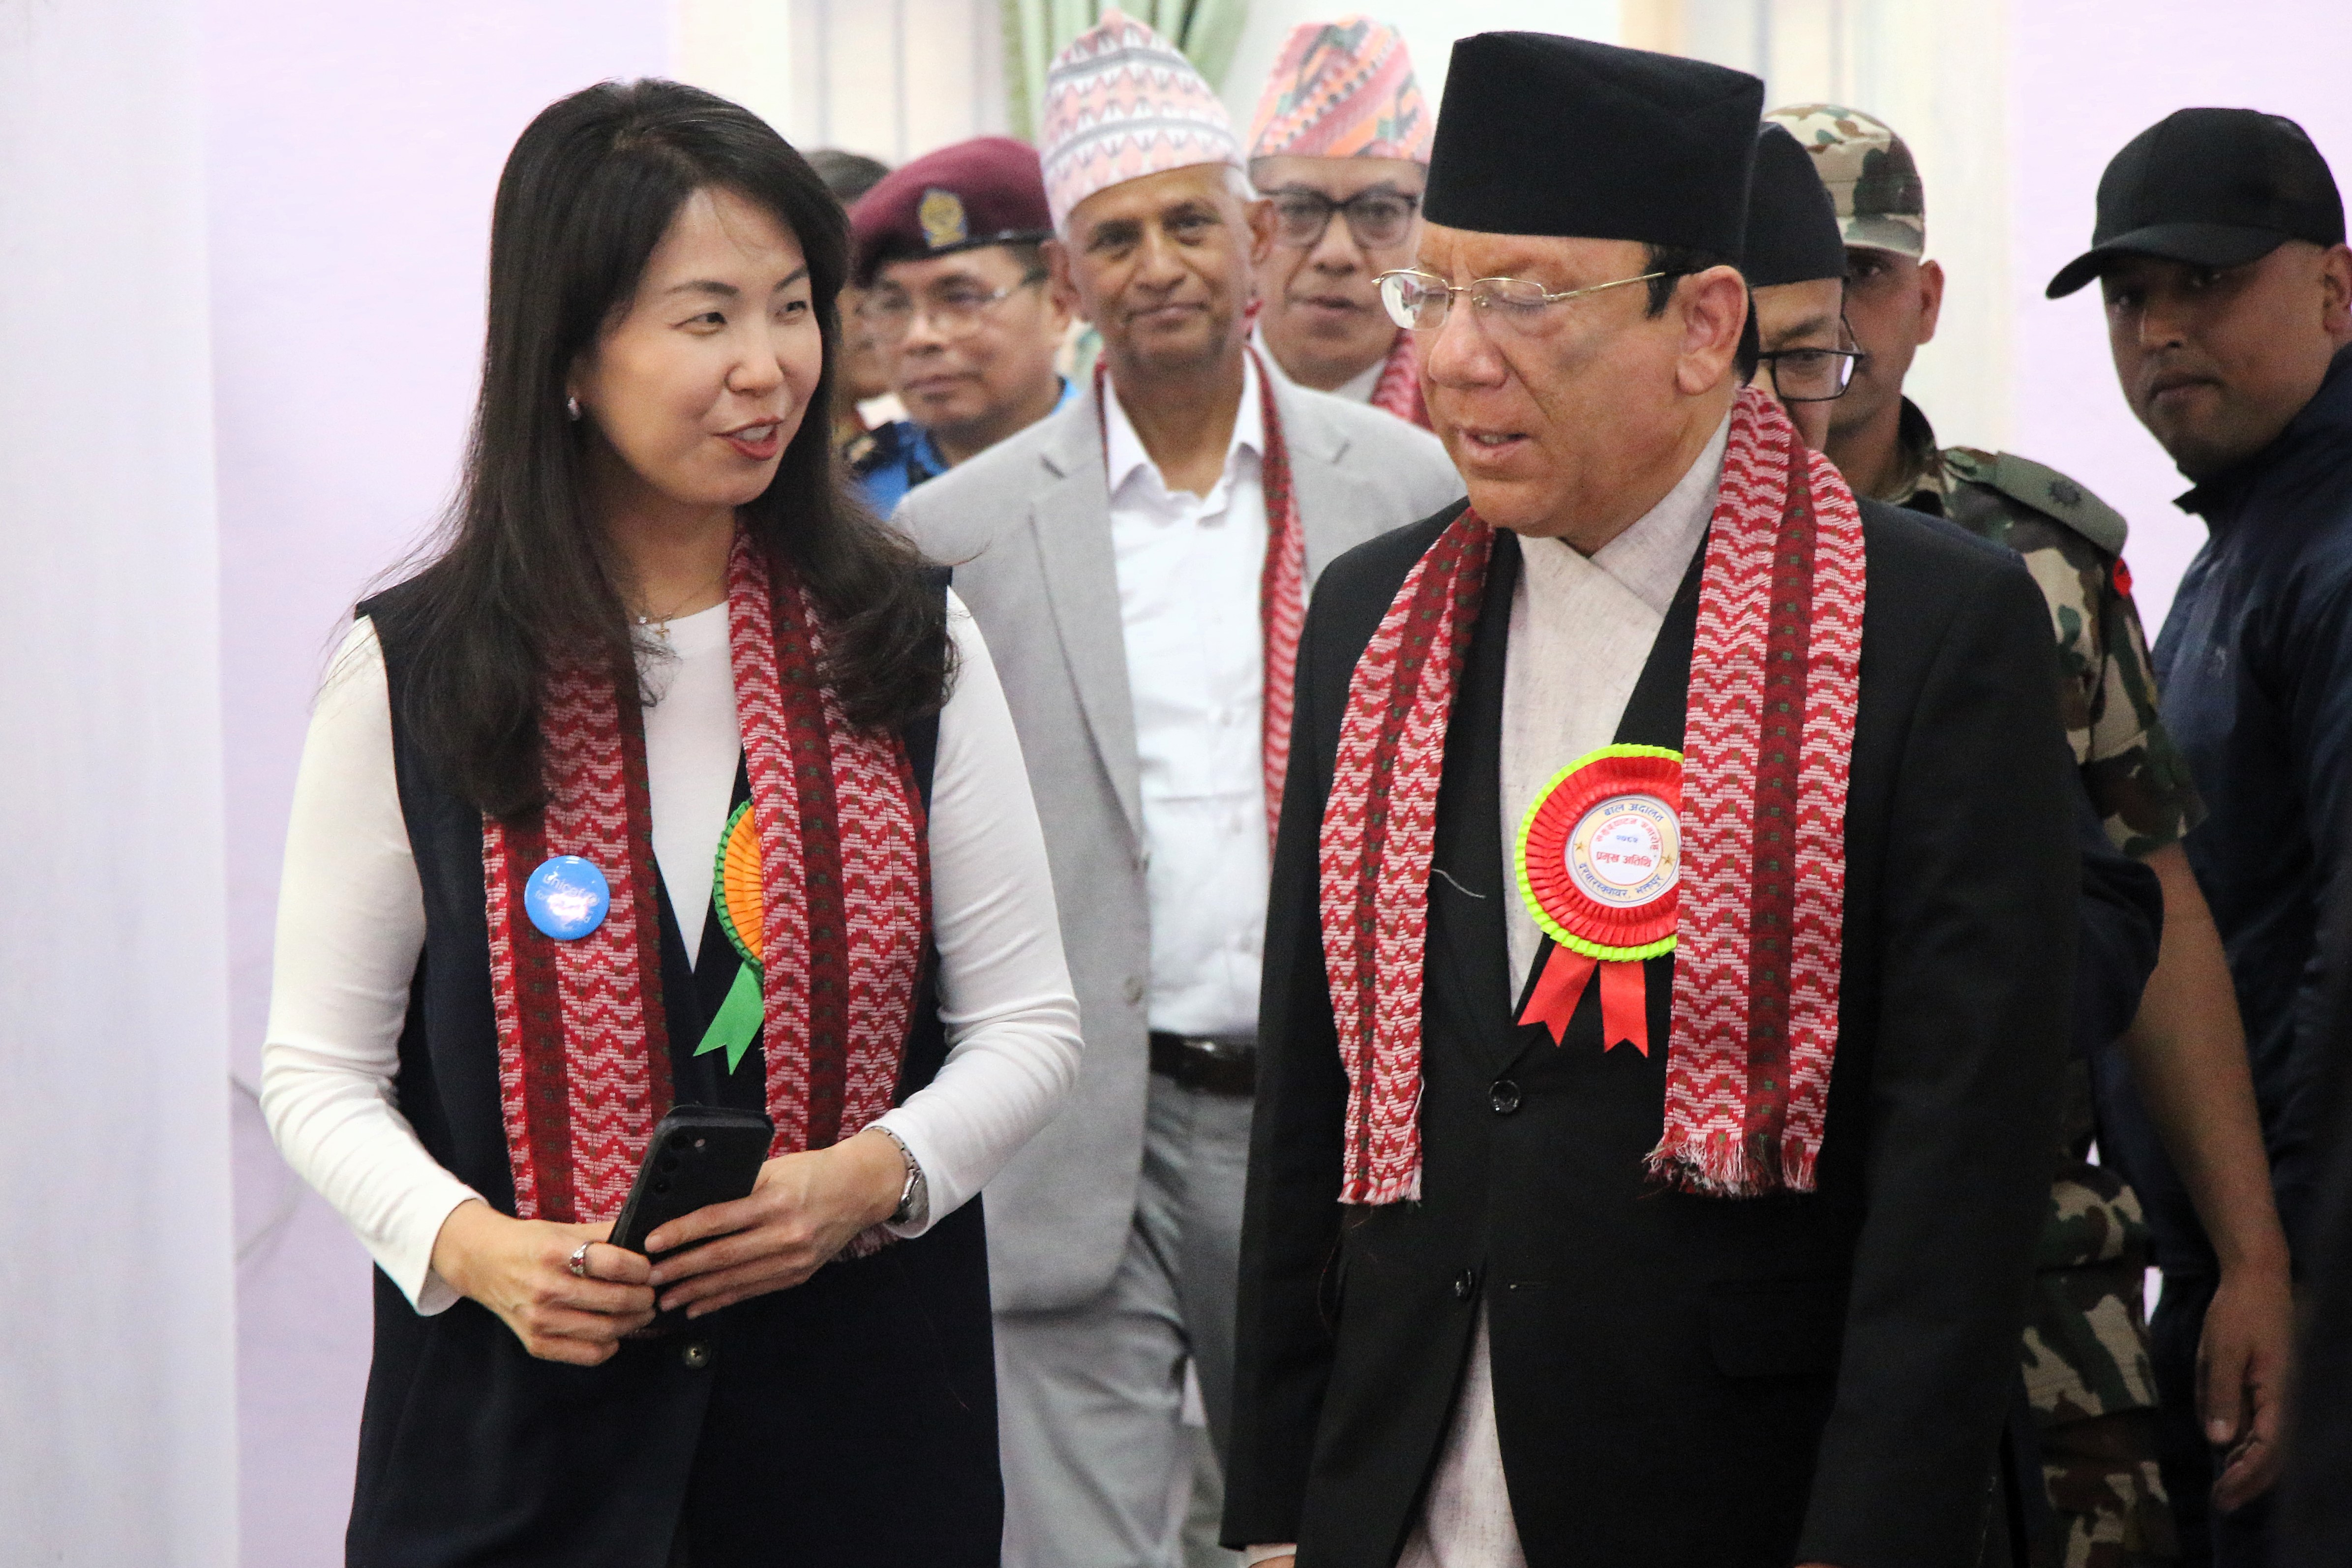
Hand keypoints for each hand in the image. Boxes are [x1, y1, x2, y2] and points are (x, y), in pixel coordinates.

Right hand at [430, 1199, 654, 1364]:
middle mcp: (546, 1288)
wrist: (484, 1263)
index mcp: (555, 1253)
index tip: (648, 1269)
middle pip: (616, 1300)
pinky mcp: (536, 1343)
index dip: (642, 1269)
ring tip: (640, 1312)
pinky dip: (609, 1346)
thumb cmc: (531, 1243)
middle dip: (645, 1298)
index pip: (615, 1265)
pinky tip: (614, 1333)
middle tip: (650, 1293)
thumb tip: (647, 1240)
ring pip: (607, 1330)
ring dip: (633, 1322)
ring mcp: (540, 1320)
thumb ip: (604, 1234)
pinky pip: (587, 1354)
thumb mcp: (565, 1229)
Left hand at [644, 1129, 905, 1316]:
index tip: (652, 1243)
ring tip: (666, 1299)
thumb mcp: (774, 1169)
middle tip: (649, 1278)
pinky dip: (722, 1300)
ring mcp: (793, 1259)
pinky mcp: (797, 1275)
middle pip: (721, 1256)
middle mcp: (785, 1234)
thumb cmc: (812, 1173)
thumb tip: (688, 1206)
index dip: (681, 1233)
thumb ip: (738, 1188)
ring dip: (696, 1292)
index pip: (717, 1219)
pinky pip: (752, 1291)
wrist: (860, 1190)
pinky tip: (697, 1306)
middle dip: (681, 1269)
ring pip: (734, 1280)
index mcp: (775, 1201)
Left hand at [2199, 1264, 2294, 1510]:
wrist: (2258, 1282)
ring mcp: (2280, 1396)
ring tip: (2224, 1489)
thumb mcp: (2221, 1350)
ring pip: (2269, 1445)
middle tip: (2221, 1504)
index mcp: (2278, 1395)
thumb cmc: (2239, 1313)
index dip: (2244, 1476)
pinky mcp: (2271, 1389)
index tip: (2222, 1494)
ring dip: (2248, 1468)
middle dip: (2247, 1483)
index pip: (2265, 1450)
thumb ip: (2220, 1394)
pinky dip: (2247, 1446)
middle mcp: (2285, 1402)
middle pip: (2272, 1456)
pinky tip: (2230, 1455)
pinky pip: (2263, 1427)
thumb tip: (2218, 1440)